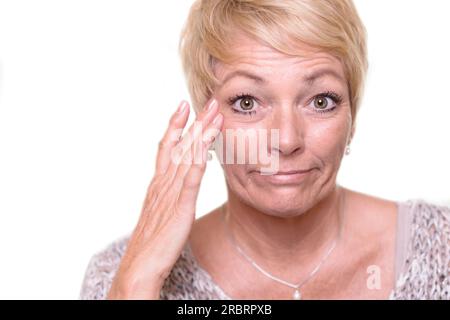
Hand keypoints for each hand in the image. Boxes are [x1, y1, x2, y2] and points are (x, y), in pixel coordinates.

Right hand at [107, 99, 222, 298]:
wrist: (140, 265)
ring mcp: (170, 193)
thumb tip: (176, 184)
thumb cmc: (151, 243)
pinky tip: (207, 143)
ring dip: (202, 133)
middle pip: (180, 146)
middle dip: (195, 122)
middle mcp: (163, 183)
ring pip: (187, 156)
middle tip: (208, 101)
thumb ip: (167, 195)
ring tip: (214, 114)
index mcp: (158, 183)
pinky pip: (191, 178)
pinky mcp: (179, 207)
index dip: (176, 125)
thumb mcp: (160, 212)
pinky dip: (199, 158)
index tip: (184, 106)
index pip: (167, 147)